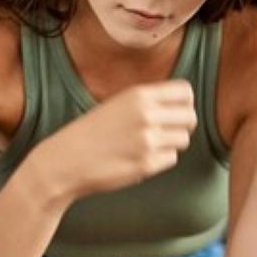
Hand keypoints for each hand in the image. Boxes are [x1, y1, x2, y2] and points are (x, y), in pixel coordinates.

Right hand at [34, 79, 196, 199]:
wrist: (66, 160)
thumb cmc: (91, 132)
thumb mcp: (118, 104)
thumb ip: (148, 102)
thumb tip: (184, 105)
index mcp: (139, 95)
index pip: (185, 91)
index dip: (185, 102)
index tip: (175, 110)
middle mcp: (146, 115)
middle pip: (190, 117)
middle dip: (183, 125)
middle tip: (167, 131)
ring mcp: (147, 141)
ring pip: (183, 139)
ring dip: (172, 143)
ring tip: (150, 144)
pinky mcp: (146, 164)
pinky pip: (171, 159)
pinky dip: (160, 160)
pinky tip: (140, 158)